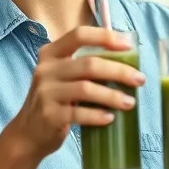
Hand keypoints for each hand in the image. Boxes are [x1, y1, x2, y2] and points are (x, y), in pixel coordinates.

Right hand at [5, 26, 144, 160]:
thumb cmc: (56, 100)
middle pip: (89, 64)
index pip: (79, 35)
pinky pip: (79, 114)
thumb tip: (128, 62)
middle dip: (119, 71)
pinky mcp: (49, 115)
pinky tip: (110, 118)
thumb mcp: (63, 77)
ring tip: (130, 102)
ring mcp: (46, 93)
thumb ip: (85, 66)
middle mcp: (46, 70)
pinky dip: (97, 116)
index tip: (128, 45)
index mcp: (51, 54)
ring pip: (86, 89)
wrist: (28, 133)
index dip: (105, 37)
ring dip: (112, 96)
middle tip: (139, 80)